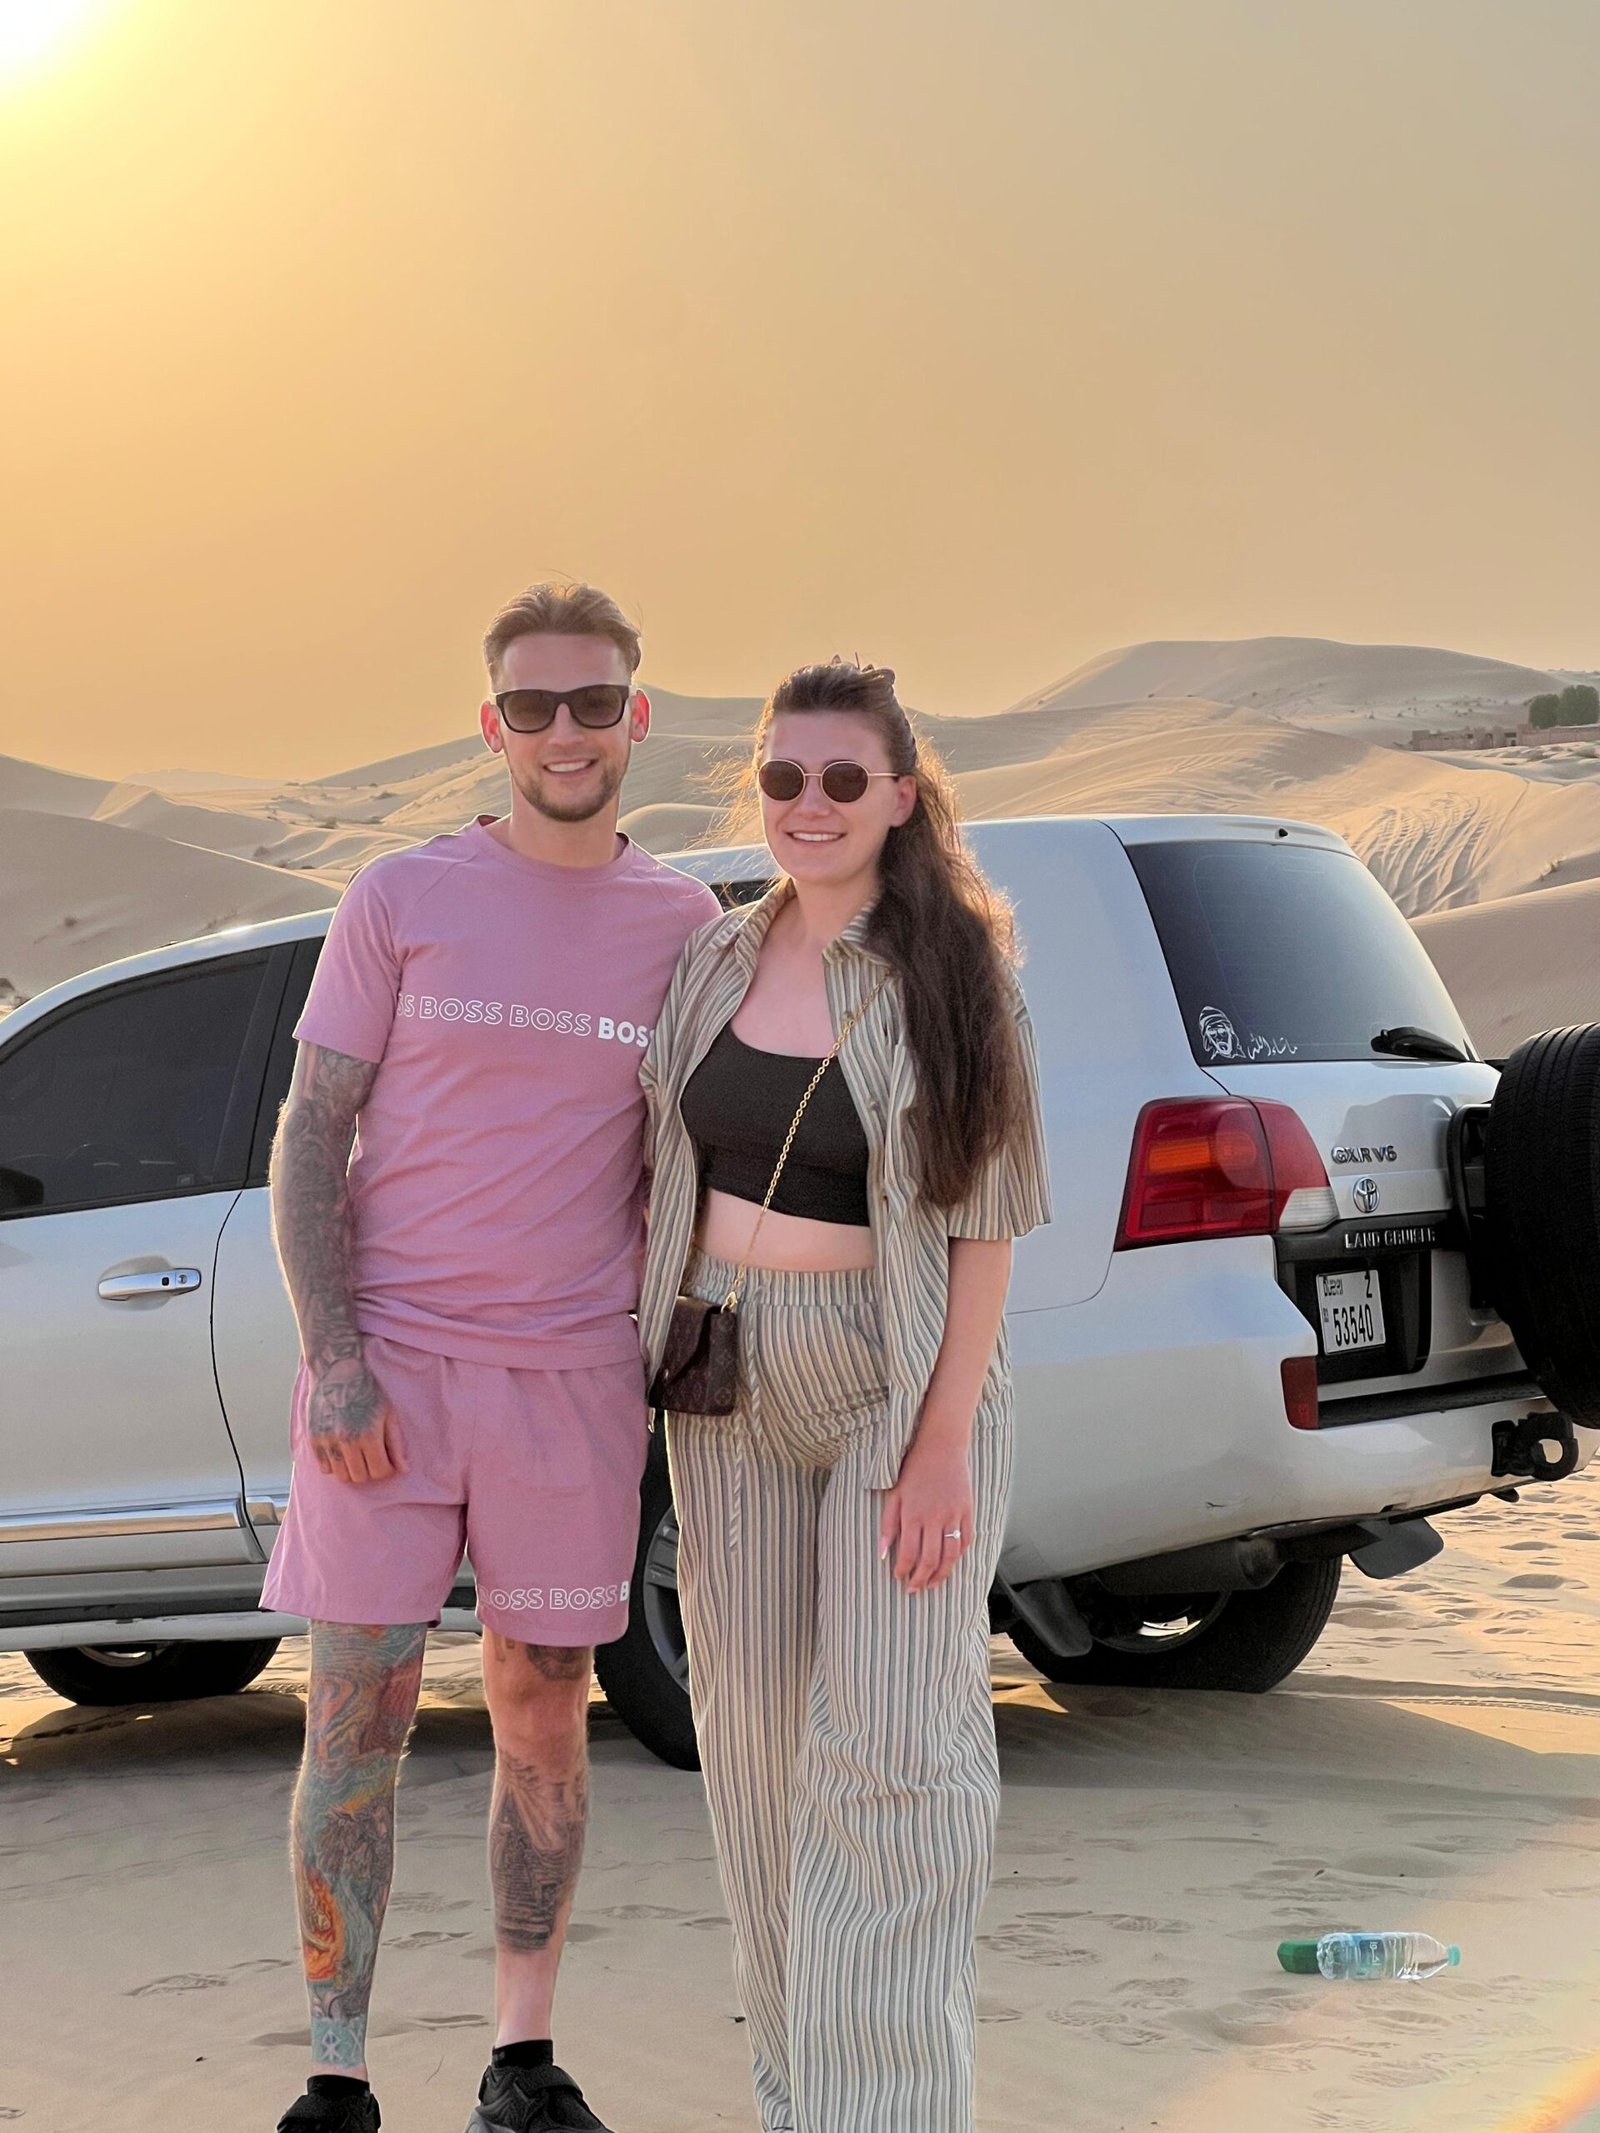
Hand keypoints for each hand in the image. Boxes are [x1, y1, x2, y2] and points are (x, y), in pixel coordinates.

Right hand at [306, 1354, 406, 1484]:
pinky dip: (334, 1465)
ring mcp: (328, 1441)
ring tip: (357, 1455)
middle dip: (369, 1470)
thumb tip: (403, 1469)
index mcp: (369, 1434)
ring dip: (351, 1470)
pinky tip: (342, 1451)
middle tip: (371, 1456)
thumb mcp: (389, 1414)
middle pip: (360, 1477)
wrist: (338, 1372)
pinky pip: (324, 1468)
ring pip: (341, 1476)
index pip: (379, 1471)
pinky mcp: (314, 1438)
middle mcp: (347, 1440)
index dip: (386, 1469)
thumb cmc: (368, 1392)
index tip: (386, 1460)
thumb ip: (396, 1444)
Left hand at [878, 1428, 974, 1592]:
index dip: (903, 1570)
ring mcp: (953, 1515)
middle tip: (915, 1589)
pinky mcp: (967, 1511)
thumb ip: (888, 1525)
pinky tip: (950, 1562)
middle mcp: (934, 1518)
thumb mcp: (894, 1494)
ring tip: (933, 1583)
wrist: (941, 1446)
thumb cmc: (914, 1469)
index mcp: (913, 1514)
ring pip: (950, 1555)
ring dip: (942, 1574)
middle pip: (930, 1560)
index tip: (899, 1578)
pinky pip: (966, 1541)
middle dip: (921, 1579)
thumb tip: (882, 1554)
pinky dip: (959, 1555)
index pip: (908, 1553)